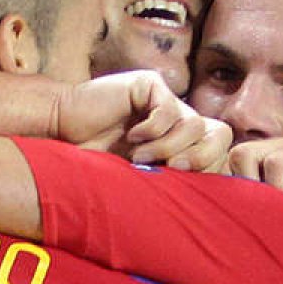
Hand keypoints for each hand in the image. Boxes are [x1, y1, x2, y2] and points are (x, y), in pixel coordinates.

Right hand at [55, 70, 231, 170]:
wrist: (63, 129)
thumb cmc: (97, 158)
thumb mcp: (140, 176)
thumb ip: (171, 180)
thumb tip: (206, 199)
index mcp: (183, 140)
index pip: (220, 149)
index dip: (210, 168)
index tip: (184, 185)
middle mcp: (180, 118)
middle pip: (220, 134)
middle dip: (200, 157)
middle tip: (172, 170)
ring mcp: (166, 99)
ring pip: (195, 124)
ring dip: (167, 147)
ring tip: (140, 157)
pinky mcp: (150, 84)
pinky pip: (168, 109)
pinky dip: (152, 130)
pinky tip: (131, 136)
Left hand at [227, 138, 282, 226]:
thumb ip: (260, 214)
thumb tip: (226, 239)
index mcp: (266, 163)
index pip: (229, 164)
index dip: (226, 188)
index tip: (235, 217)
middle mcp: (276, 150)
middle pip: (233, 154)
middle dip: (235, 185)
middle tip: (254, 213)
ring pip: (246, 153)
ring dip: (252, 185)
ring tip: (269, 211)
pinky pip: (276, 163)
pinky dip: (275, 186)